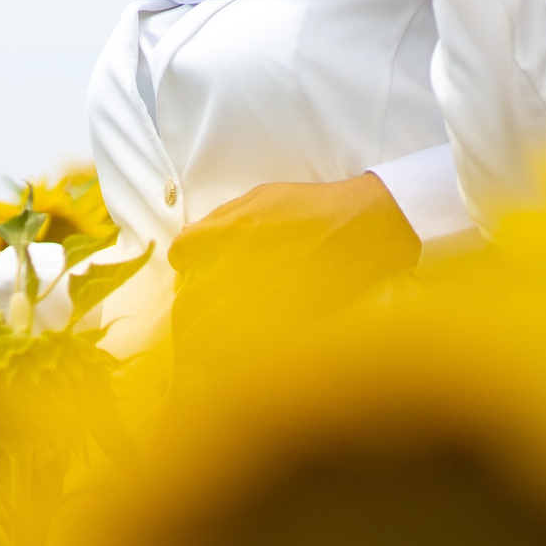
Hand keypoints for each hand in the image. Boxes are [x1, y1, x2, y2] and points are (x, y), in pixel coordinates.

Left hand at [168, 177, 420, 342]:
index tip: (191, 264)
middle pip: (189, 302)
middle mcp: (242, 268)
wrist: (362, 228)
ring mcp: (263, 299)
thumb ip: (223, 215)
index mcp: (233, 233)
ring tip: (207, 335)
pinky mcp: (285, 323)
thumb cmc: (313, 207)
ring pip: (212, 334)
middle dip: (186, 305)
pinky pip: (245, 347)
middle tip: (196, 304)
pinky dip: (235, 349)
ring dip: (203, 335)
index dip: (184, 258)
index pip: (182, 252)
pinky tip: (239, 342)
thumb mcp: (263, 196)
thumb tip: (191, 235)